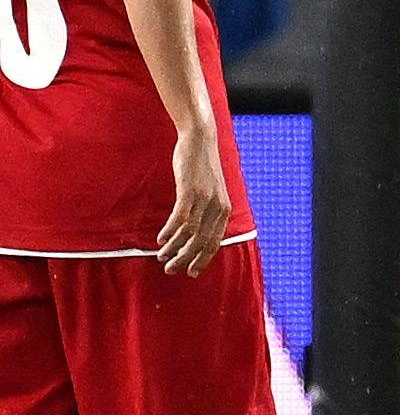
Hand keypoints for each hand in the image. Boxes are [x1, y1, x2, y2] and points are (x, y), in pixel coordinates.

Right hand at [156, 123, 232, 277]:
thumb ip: (205, 211)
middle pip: (201, 242)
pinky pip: (180, 218)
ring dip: (174, 248)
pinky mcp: (190, 191)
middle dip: (185, 259)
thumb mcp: (209, 192)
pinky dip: (170, 231)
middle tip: (170, 270)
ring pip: (189, 233)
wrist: (199, 141)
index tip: (191, 273)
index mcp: (224, 210)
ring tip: (162, 257)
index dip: (203, 259)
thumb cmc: (201, 169)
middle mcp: (218, 207)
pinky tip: (160, 239)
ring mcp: (205, 199)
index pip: (215, 242)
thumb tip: (194, 233)